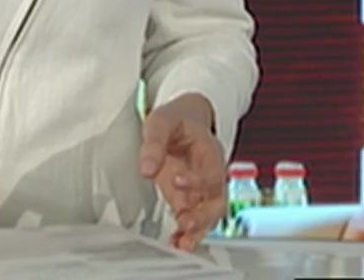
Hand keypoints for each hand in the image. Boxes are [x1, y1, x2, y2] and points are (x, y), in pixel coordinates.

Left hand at [139, 95, 225, 251]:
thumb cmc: (177, 120)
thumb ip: (154, 143)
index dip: (197, 180)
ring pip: (210, 215)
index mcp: (209, 151)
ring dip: (197, 230)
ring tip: (182, 243)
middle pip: (217, 200)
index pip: (211, 171)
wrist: (185, 121)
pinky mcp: (189, 199)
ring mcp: (201, 189)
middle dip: (203, 215)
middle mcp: (211, 174)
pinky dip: (188, 234)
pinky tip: (176, 243)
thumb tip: (147, 169)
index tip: (177, 180)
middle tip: (185, 223)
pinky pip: (195, 220)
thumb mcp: (162, 122)